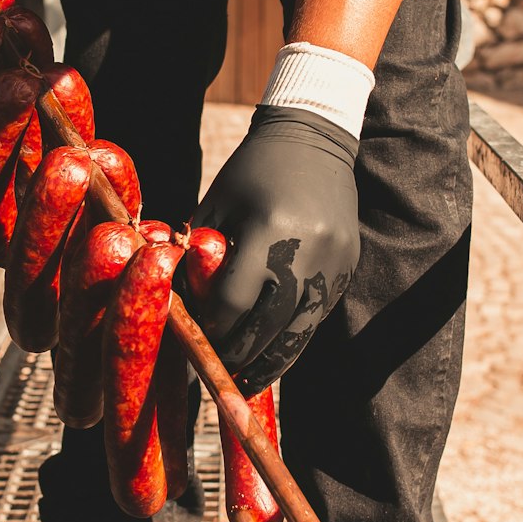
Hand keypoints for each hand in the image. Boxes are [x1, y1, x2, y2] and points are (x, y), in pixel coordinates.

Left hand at [189, 106, 359, 392]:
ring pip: (300, 333)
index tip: (196, 343)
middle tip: (217, 374)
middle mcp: (308, 252)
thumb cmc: (253, 170)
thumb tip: (176, 303)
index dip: (212, 330)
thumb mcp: (217, 204)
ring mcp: (334, 263)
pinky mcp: (346, 268)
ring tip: (246, 382)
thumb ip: (198, 253)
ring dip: (271, 362)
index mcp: (271, 230)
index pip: (234, 302)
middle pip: (268, 327)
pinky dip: (292, 339)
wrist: (316, 138)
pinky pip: (316, 317)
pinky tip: (271, 353)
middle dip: (239, 356)